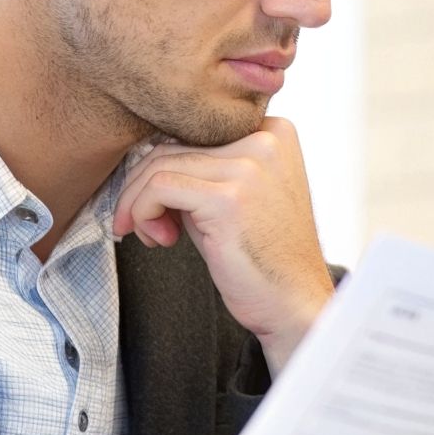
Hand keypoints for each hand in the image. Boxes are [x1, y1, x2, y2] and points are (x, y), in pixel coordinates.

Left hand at [113, 117, 333, 372]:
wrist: (294, 302)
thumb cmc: (262, 255)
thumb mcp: (235, 196)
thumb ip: (203, 168)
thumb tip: (143, 157)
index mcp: (274, 132)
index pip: (194, 132)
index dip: (167, 167)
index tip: (161, 205)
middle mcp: (266, 140)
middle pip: (172, 146)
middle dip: (144, 189)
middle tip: (148, 227)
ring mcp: (249, 167)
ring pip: (158, 166)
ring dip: (139, 204)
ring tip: (155, 236)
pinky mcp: (228, 198)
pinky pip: (158, 189)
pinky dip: (142, 213)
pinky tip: (160, 240)